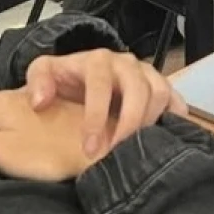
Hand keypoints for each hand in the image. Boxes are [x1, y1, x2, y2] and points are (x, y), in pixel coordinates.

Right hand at [0, 85, 93, 181]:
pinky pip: (35, 105)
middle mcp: (24, 95)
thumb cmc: (49, 153)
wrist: (101, 150)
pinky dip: (22, 111)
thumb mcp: (1, 148)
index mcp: (4, 103)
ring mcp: (46, 101)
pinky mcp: (65, 110)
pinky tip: (26, 121)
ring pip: (14, 98)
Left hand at [24, 49, 184, 158]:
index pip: (101, 83)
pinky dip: (174, 117)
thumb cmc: (65, 79)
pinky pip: (176, 99)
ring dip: (148, 123)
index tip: (89, 147)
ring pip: (160, 93)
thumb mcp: (44, 72)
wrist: (81, 77)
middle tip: (114, 153)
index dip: (96, 116)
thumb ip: (37, 81)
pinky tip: (163, 137)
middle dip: (128, 124)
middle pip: (140, 89)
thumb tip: (40, 101)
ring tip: (131, 149)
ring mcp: (148, 73)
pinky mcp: (161, 86)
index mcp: (98, 60)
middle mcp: (127, 63)